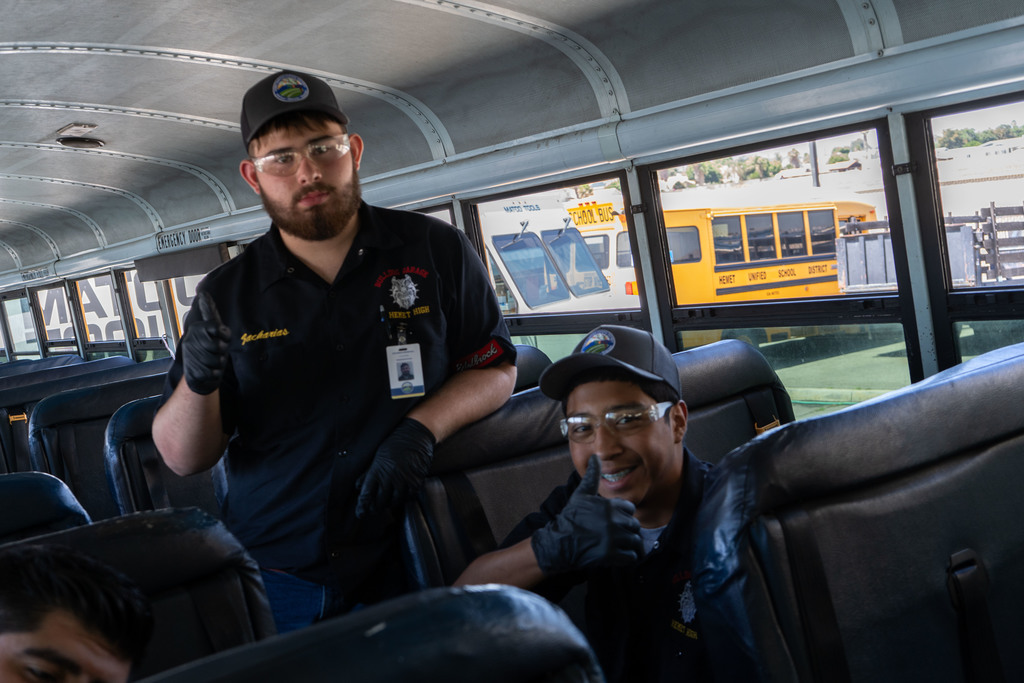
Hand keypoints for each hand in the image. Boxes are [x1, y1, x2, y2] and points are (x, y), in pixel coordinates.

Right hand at [181, 291, 230, 394]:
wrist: (198, 376)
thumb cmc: (210, 351)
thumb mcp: (213, 331)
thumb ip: (210, 314)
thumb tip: (203, 294)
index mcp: (197, 329)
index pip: (218, 328)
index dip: (225, 336)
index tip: (222, 337)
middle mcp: (191, 340)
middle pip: (219, 346)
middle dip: (223, 352)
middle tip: (217, 352)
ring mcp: (191, 355)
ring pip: (218, 360)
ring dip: (220, 363)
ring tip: (213, 361)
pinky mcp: (193, 371)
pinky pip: (215, 373)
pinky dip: (216, 374)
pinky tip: (210, 371)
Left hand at [356, 417, 435, 517]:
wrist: (415, 435)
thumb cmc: (394, 443)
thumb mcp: (377, 456)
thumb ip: (368, 473)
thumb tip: (358, 486)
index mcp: (378, 470)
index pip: (367, 494)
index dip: (363, 506)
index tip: (360, 513)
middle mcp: (391, 477)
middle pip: (381, 501)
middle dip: (375, 508)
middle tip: (373, 510)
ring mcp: (404, 479)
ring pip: (395, 501)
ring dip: (389, 504)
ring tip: (386, 503)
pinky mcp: (416, 480)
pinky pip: (409, 496)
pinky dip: (404, 498)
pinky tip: (400, 496)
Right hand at [531, 455, 642, 574]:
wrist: (559, 543)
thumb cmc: (570, 517)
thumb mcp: (581, 494)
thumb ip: (592, 475)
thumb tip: (595, 456)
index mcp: (609, 505)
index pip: (630, 509)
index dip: (623, 516)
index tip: (614, 522)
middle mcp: (613, 520)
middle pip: (634, 526)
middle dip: (627, 531)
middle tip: (616, 536)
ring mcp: (613, 538)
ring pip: (635, 541)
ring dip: (629, 545)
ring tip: (619, 547)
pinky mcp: (611, 555)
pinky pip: (632, 556)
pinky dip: (628, 557)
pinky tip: (618, 556)